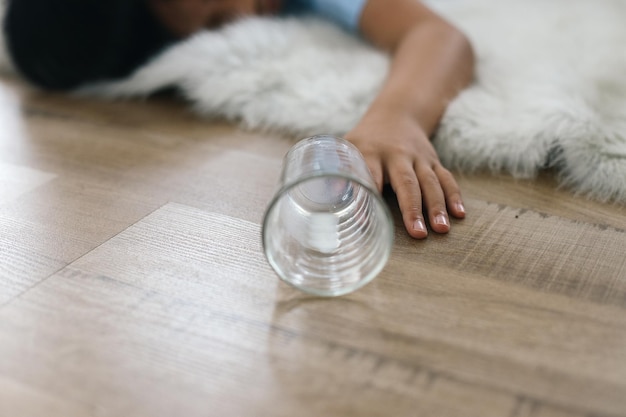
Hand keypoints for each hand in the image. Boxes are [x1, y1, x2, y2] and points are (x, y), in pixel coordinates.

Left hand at [345, 112, 464, 238]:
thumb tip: (322, 200)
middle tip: (418, 233)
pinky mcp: (433, 162)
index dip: (369, 196)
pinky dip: (454, 195)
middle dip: (412, 208)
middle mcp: (397, 155)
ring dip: (437, 206)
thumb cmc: (364, 142)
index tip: (367, 221)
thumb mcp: (346, 150)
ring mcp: (418, 158)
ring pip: (431, 182)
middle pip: (407, 182)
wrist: (397, 114)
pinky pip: (446, 178)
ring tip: (441, 229)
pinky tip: (459, 214)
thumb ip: (336, 173)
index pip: (370, 175)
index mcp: (370, 153)